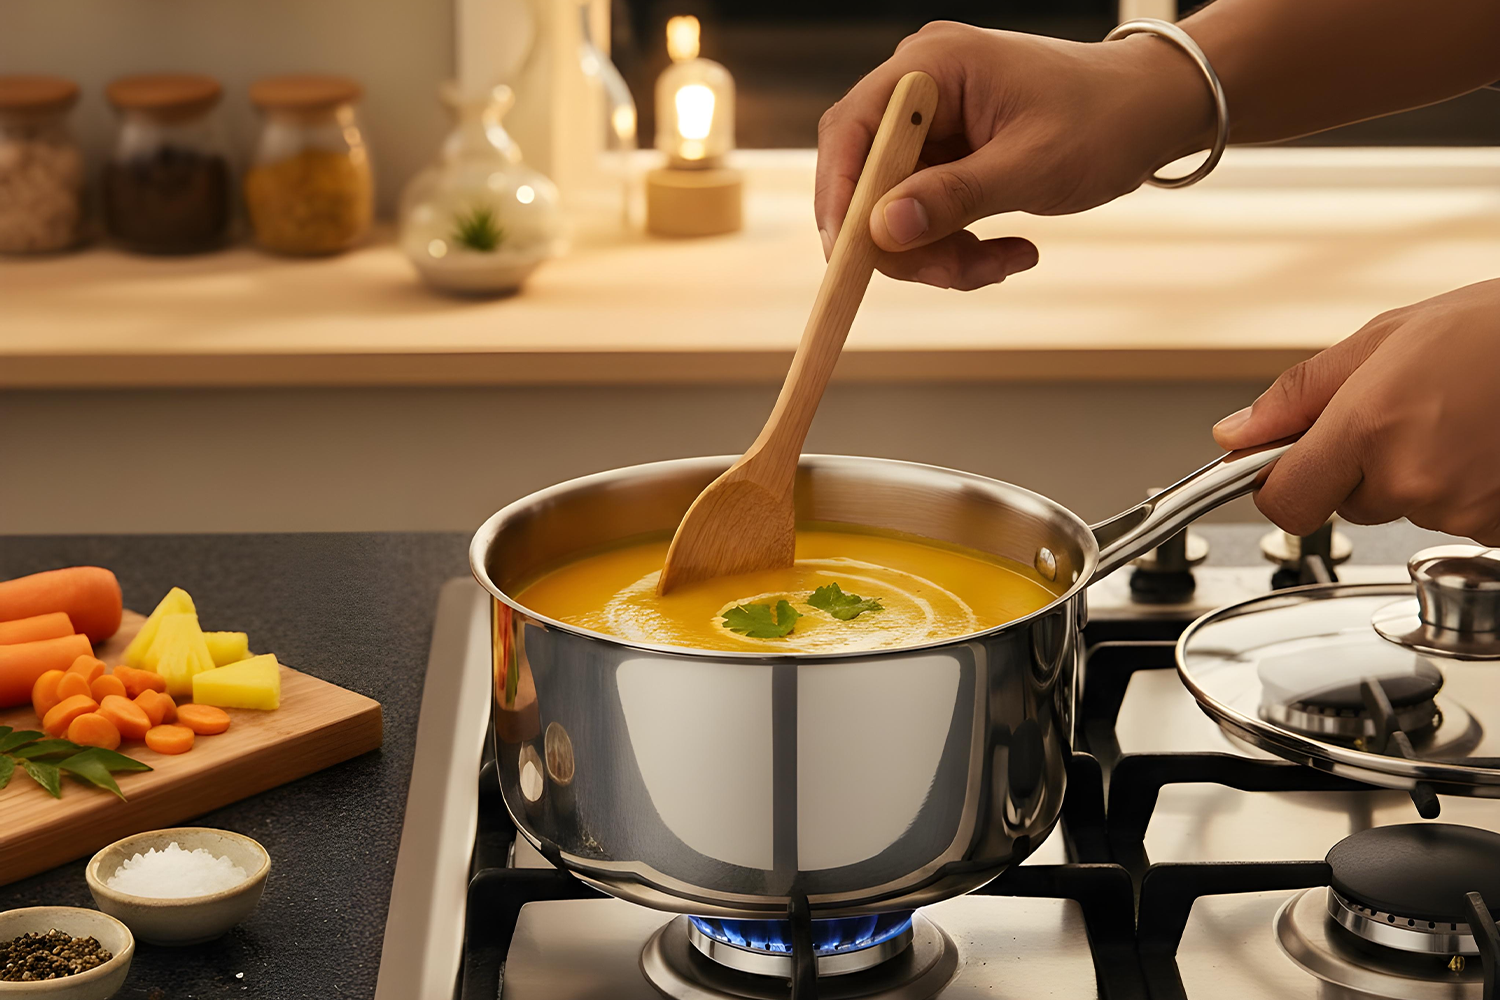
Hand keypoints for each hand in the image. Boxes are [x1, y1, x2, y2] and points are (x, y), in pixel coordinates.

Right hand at [814, 21, 1212, 289]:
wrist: (1155, 113)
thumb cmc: (1107, 121)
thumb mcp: (1033, 166)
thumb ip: (954, 197)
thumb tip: (883, 228)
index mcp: (935, 65)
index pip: (853, 128)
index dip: (839, 194)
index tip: (848, 254)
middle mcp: (923, 88)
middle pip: (867, 178)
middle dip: (903, 239)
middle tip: (953, 273)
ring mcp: (934, 124)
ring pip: (896, 209)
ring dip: (939, 253)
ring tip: (1002, 262)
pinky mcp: (948, 156)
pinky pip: (926, 215)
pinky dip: (957, 246)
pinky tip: (1009, 251)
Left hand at [1214, 279, 1499, 543]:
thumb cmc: (1496, 330)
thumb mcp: (1383, 339)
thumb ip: (1299, 395)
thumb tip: (1237, 434)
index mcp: (1370, 427)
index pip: (1284, 502)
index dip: (1279, 485)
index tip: (1285, 466)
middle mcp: (1413, 478)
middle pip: (1346, 503)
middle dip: (1361, 466)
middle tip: (1409, 411)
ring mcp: (1462, 510)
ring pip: (1404, 508)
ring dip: (1419, 474)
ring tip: (1459, 418)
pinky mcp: (1498, 529)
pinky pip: (1455, 519)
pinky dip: (1464, 488)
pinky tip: (1485, 443)